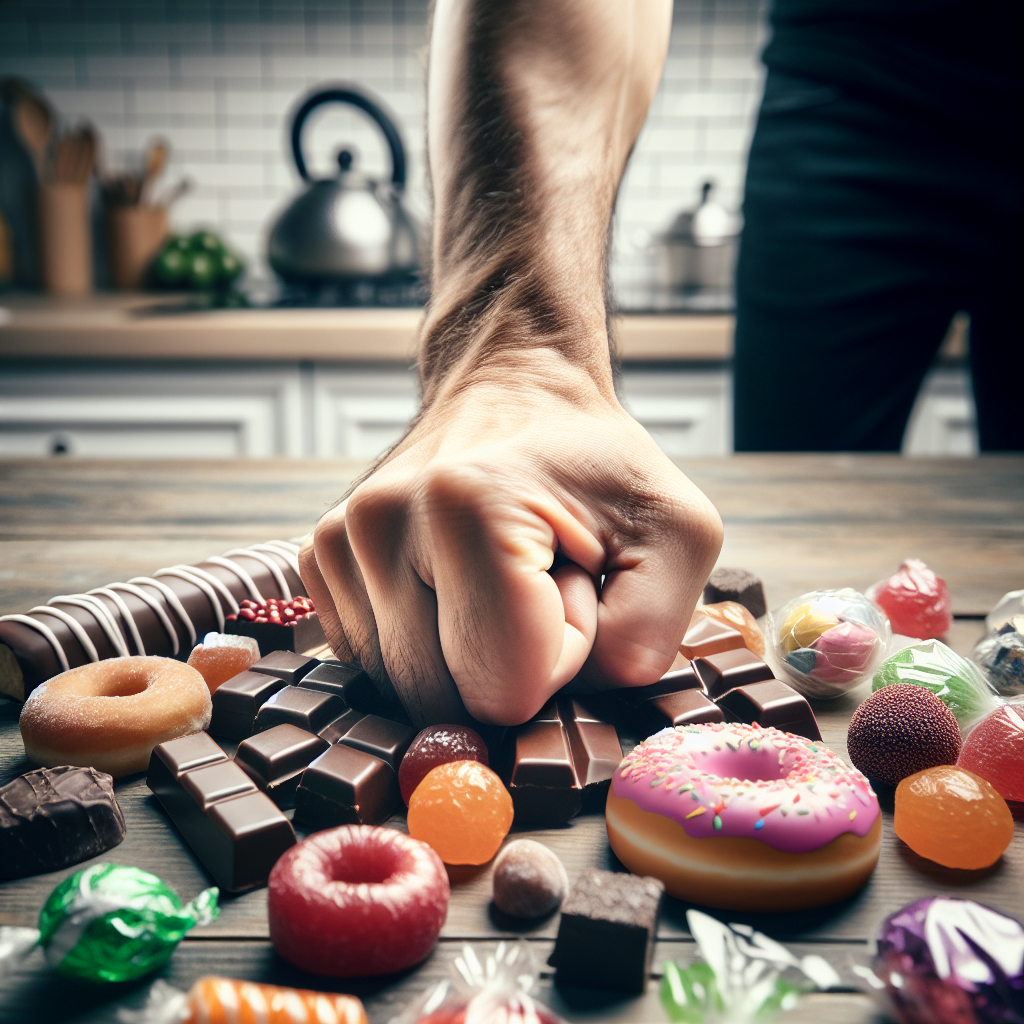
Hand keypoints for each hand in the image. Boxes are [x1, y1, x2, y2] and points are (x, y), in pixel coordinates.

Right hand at [300, 352, 722, 726]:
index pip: (506, 689)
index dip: (560, 656)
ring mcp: (338, 542)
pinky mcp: (321, 559)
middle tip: (539, 582)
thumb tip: (564, 700)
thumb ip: (647, 633)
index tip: (572, 582)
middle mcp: (383, 522)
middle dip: (511, 661)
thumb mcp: (678, 533)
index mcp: (469, 508)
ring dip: (469, 651)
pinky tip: (452, 582)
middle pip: (448, 699)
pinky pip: (378, 665)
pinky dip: (428, 643)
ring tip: (499, 575)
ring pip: (408, 689)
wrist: (517, 393)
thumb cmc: (599, 466)